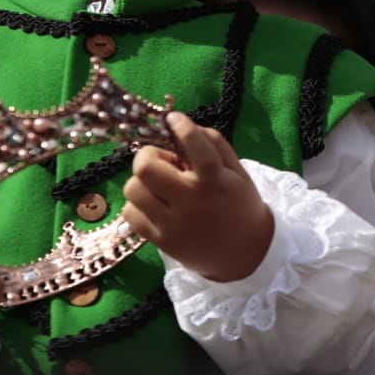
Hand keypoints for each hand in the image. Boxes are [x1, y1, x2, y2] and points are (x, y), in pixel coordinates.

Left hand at [122, 112, 273, 282]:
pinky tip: (155, 204)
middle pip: (146, 168)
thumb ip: (214, 145)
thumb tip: (183, 126)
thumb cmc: (239, 205)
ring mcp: (172, 225)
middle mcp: (192, 203)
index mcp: (215, 182)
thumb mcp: (237, 172)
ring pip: (133, 190)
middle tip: (162, 161)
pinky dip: (138, 204)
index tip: (173, 119)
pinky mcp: (160, 241)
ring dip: (142, 181)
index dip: (182, 128)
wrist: (245, 255)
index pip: (197, 149)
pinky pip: (130, 214)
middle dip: (148, 155)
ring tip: (159, 185)